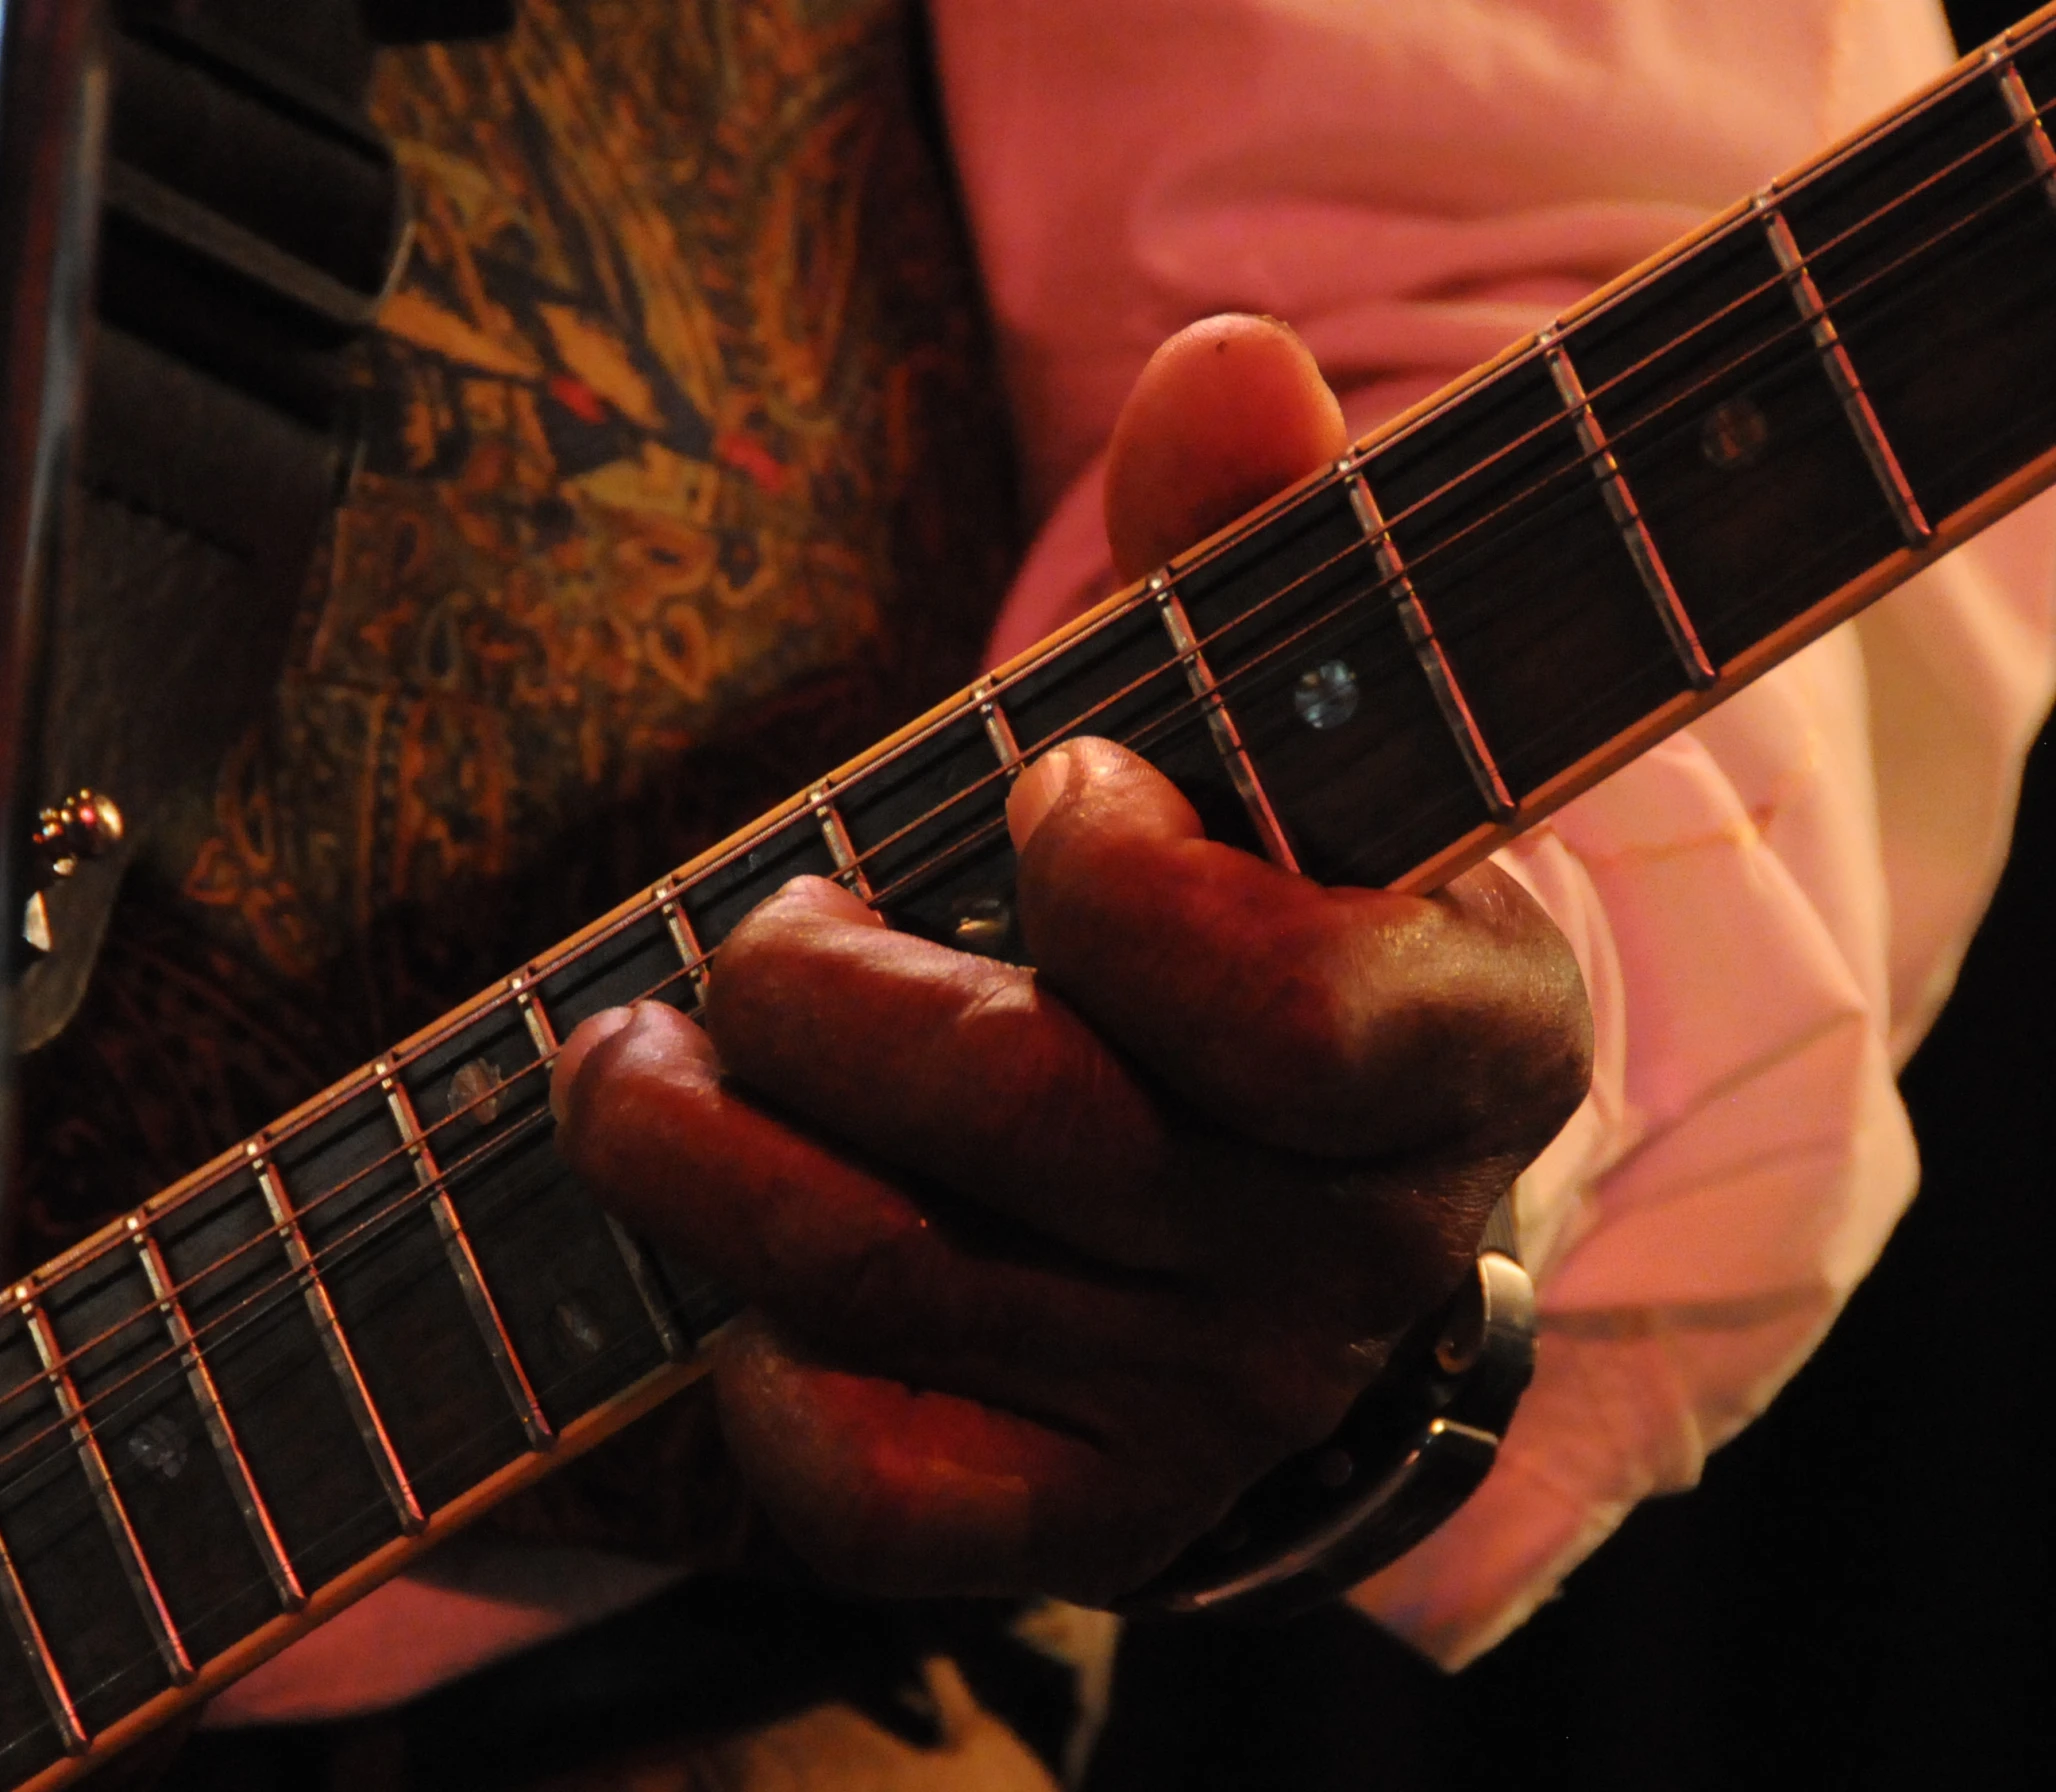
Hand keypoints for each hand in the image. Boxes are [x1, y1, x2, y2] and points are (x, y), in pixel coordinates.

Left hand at [551, 316, 1593, 1605]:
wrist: (1291, 1206)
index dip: (1127, 887)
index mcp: (1466, 1039)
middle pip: (1027, 1119)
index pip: (1298, 1005)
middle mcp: (1357, 1249)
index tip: (1048, 787)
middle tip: (759, 923)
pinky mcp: (1083, 1514)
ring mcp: (1217, 1406)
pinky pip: (878, 1486)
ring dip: (695, 1146)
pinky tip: (739, 1284)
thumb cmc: (1262, 919)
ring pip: (891, 1275)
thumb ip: (1252, 556)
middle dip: (819, 988)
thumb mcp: (1280, 742)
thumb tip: (1228, 362)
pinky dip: (764, 1375)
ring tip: (623, 1062)